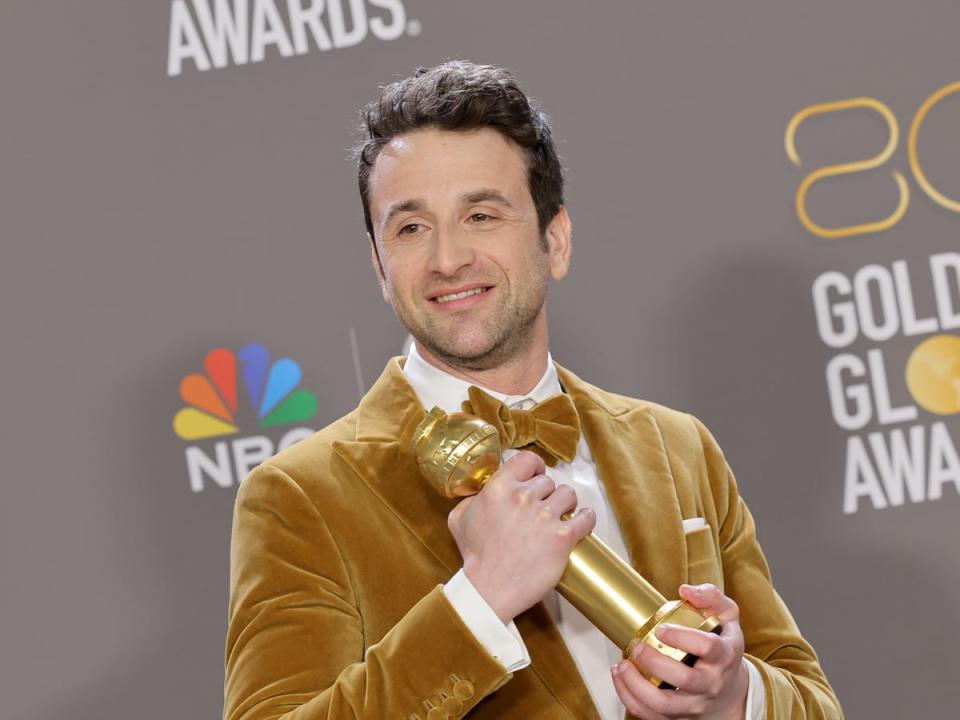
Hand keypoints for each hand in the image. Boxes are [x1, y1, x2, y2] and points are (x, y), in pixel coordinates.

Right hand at [447, 450, 595, 622]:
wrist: (489, 590)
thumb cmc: (476, 558)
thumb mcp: (459, 520)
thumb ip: (471, 499)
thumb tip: (482, 492)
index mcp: (499, 489)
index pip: (527, 460)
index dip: (535, 467)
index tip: (536, 475)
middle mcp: (523, 497)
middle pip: (548, 481)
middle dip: (546, 493)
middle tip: (541, 508)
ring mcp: (544, 517)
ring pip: (568, 494)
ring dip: (565, 503)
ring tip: (560, 515)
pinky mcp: (562, 537)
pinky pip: (585, 518)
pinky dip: (586, 518)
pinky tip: (581, 521)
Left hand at [611, 583, 748, 719]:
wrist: (730, 691)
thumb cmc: (723, 646)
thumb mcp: (726, 615)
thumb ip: (710, 596)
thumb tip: (686, 591)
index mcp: (724, 655)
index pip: (708, 648)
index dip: (683, 638)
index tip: (661, 629)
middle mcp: (711, 683)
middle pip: (685, 680)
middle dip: (655, 663)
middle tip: (638, 647)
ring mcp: (695, 703)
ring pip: (665, 705)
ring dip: (637, 686)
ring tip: (622, 665)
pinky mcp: (679, 717)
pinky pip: (652, 716)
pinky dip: (630, 699)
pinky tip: (620, 678)